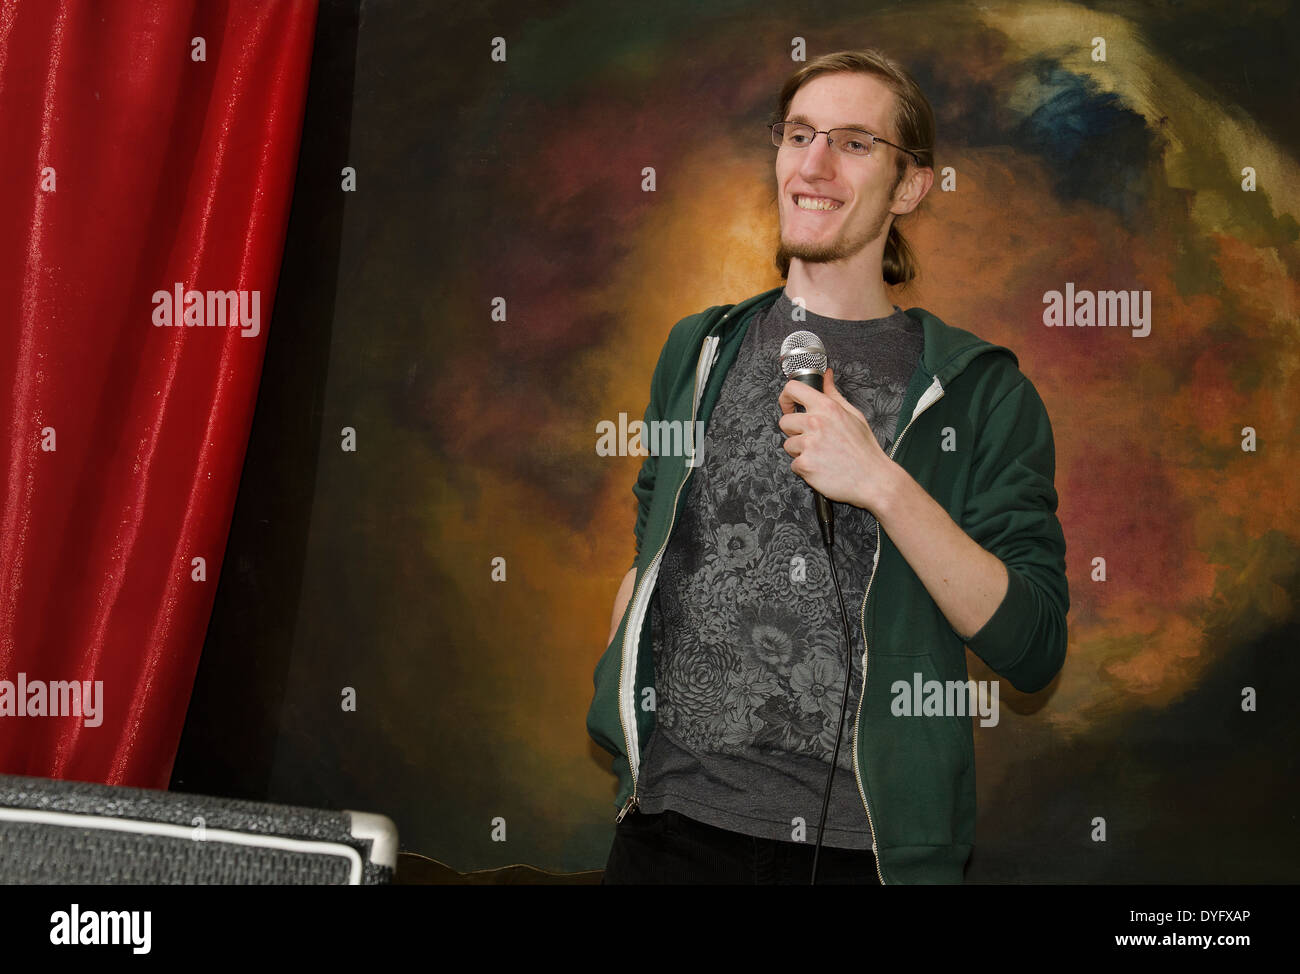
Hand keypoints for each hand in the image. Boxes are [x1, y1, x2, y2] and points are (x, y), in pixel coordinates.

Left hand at [777, 367, 895, 512]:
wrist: (873, 480)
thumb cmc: (865, 450)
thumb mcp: (853, 415)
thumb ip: (833, 394)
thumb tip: (826, 376)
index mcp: (827, 407)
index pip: (793, 389)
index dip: (786, 398)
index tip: (790, 407)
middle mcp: (816, 423)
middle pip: (784, 421)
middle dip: (794, 431)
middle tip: (813, 439)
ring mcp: (809, 444)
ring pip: (788, 445)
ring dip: (800, 451)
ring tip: (821, 455)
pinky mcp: (805, 464)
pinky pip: (794, 464)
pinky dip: (805, 468)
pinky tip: (822, 467)